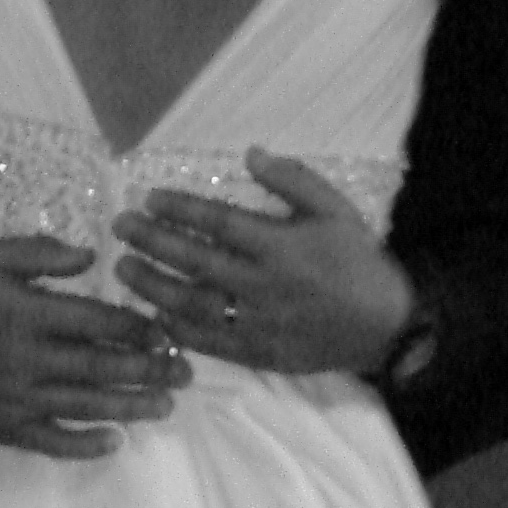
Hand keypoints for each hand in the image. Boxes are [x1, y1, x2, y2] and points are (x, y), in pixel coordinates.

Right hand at [0, 234, 191, 457]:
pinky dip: (85, 444)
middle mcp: (26, 359)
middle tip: (185, 372)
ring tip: (166, 405)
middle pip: (100, 366)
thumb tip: (90, 255)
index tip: (167, 330)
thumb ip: (39, 253)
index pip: (94, 321)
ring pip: (86, 405)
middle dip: (147, 370)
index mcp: (25, 313)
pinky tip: (115, 441)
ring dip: (130, 406)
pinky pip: (52, 441)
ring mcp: (18, 399)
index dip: (136, 327)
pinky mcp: (7, 428)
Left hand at [112, 153, 415, 378]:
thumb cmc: (358, 262)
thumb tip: (250, 155)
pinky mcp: (258, 353)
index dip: (179, 210)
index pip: (218, 223)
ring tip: (124, 269)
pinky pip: (210, 342)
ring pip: (194, 305)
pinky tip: (155, 314)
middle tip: (120, 227)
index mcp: (282, 245)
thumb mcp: (335, 210)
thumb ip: (293, 180)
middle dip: (152, 242)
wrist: (387, 326)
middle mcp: (264, 285)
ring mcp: (258, 323)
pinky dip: (179, 329)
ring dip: (153, 286)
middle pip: (195, 262)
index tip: (148, 199)